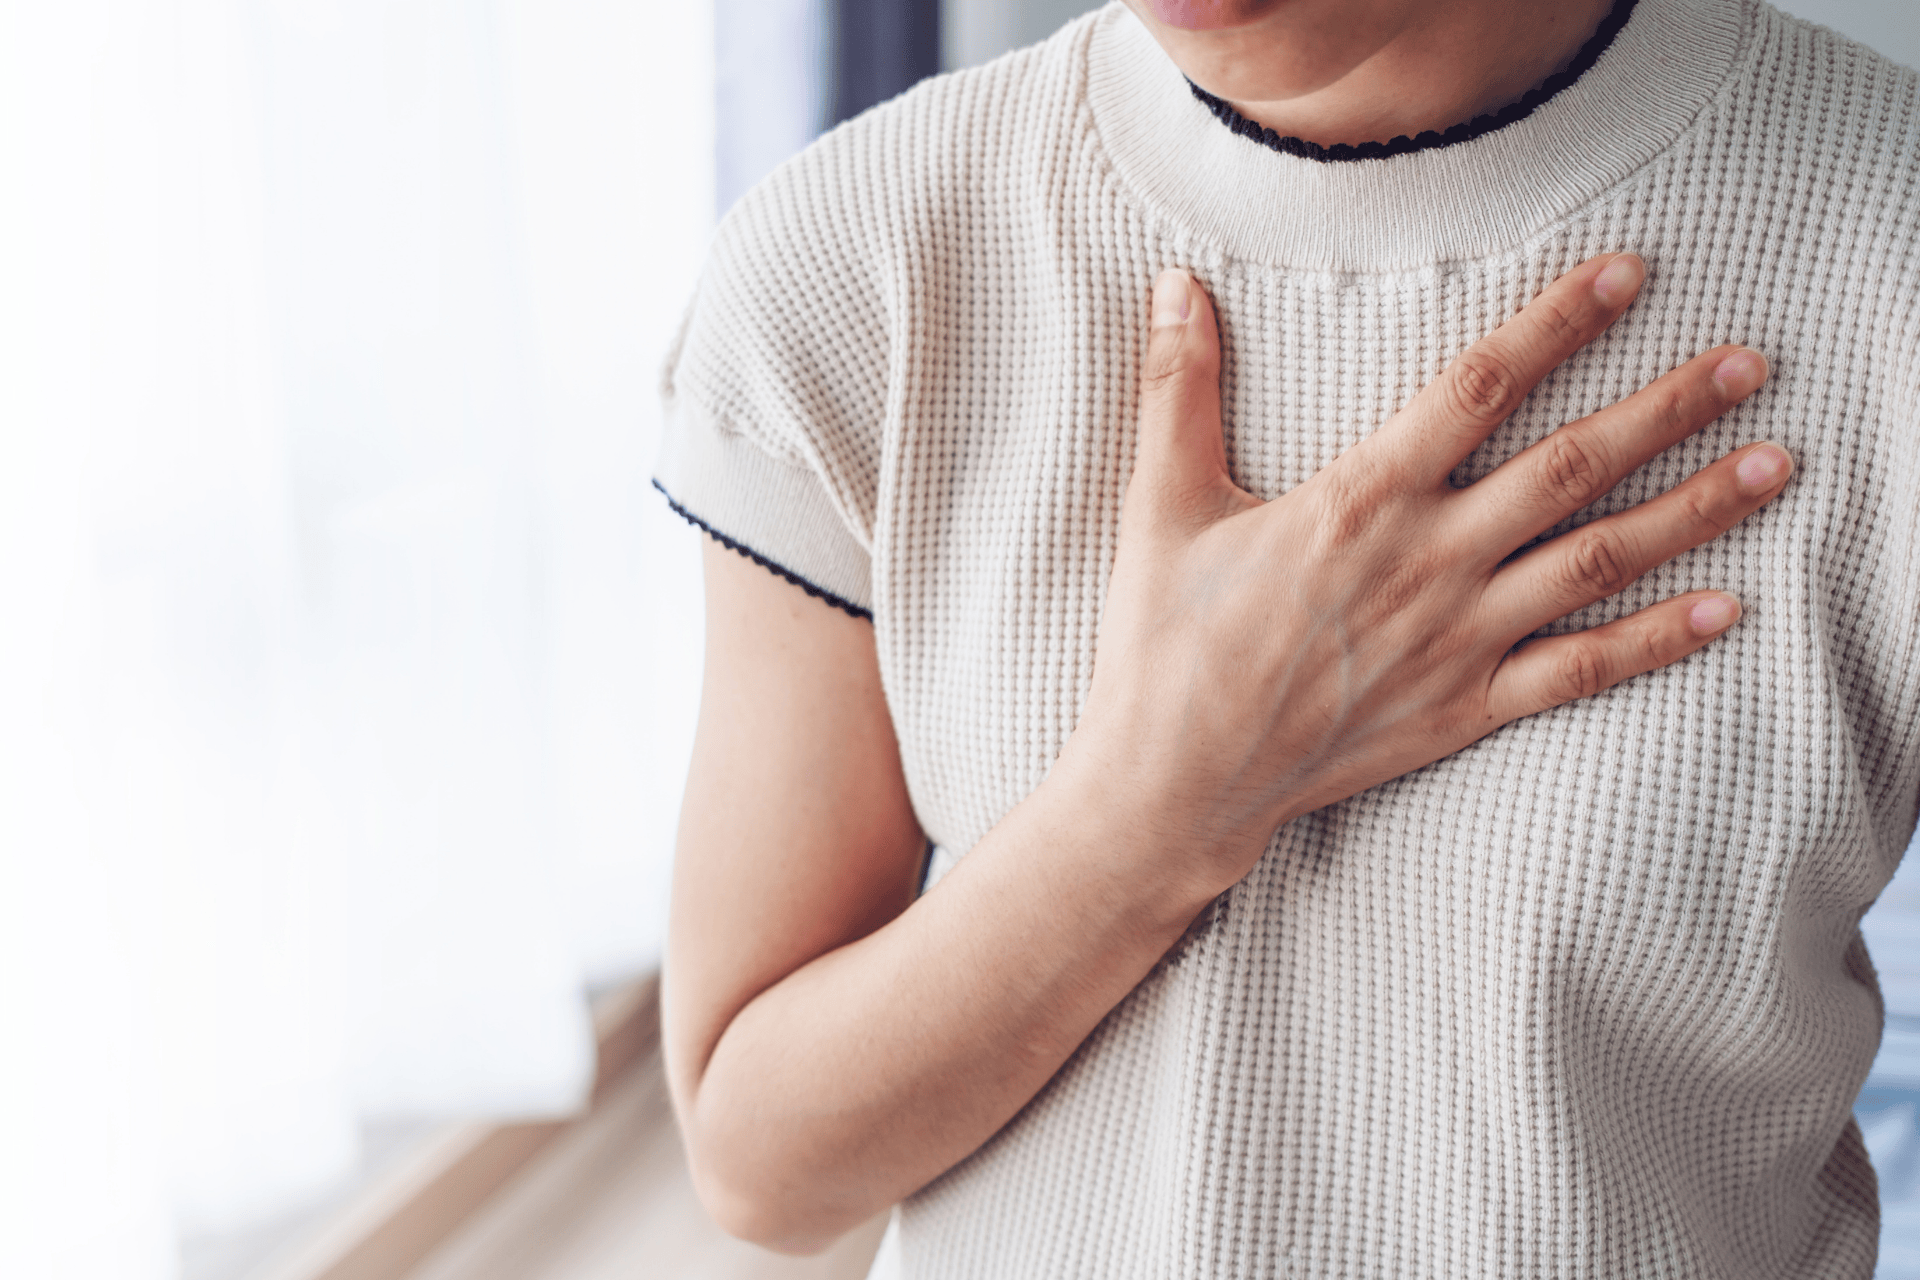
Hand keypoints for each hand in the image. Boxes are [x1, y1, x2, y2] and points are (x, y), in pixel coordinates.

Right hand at [1064, 254, 1788, 894]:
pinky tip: (1727, 610)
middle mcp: (1428, 561)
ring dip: (1693, 511)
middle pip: (1570, 468)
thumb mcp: (1162, 503)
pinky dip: (1659, 642)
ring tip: (1774, 466)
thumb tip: (1172, 286)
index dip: (1557, 324)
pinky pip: (1581, 670)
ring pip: (1597, 562)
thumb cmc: (1166, 642)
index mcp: (1360, 499)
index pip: (1478, 389)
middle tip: (1749, 363)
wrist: (1174, 781)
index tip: (1628, 274)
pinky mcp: (1464, 708)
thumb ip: (1178, 389)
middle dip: (1666, 410)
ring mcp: (1456, 639)